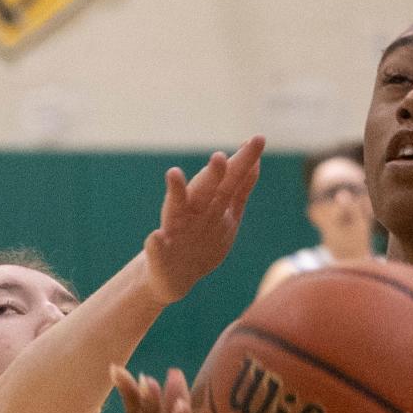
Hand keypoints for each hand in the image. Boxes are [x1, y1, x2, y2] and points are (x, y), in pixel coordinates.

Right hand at [144, 136, 264, 303]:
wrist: (173, 274)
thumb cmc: (200, 237)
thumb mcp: (225, 214)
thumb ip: (239, 188)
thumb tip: (255, 159)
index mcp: (211, 202)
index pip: (231, 180)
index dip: (244, 162)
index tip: (258, 139)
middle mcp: (192, 211)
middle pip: (206, 189)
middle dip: (212, 174)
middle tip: (220, 157)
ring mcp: (174, 230)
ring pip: (176, 208)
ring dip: (176, 191)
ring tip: (174, 174)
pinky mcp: (158, 252)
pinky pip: (156, 248)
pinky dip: (155, 242)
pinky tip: (155, 237)